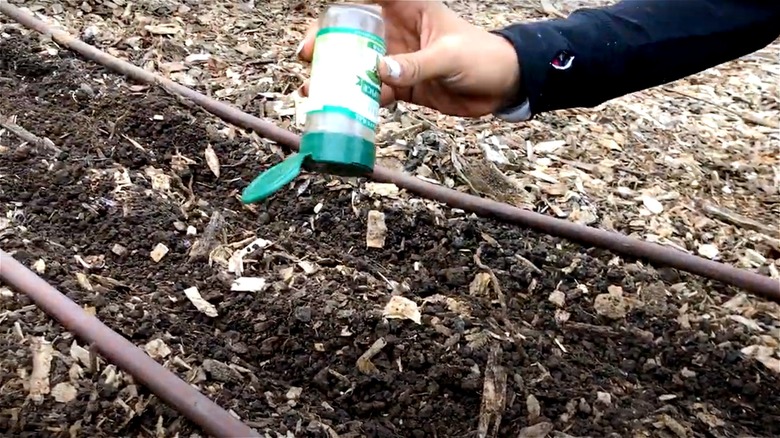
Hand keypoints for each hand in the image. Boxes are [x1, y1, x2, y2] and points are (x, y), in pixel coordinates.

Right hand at [296, 0, 521, 117]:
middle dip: (326, 42)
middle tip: (306, 56)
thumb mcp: (450, 56)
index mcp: (407, 8)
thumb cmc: (482, 56)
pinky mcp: (401, 86)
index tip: (319, 13)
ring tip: (312, 88)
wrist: (502, 87)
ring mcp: (396, 60)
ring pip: (357, 64)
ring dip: (335, 76)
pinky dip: (357, 101)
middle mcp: (395, 31)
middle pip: (352, 32)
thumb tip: (379, 73)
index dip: (342, 2)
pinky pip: (372, 92)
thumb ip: (417, 64)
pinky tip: (340, 109)